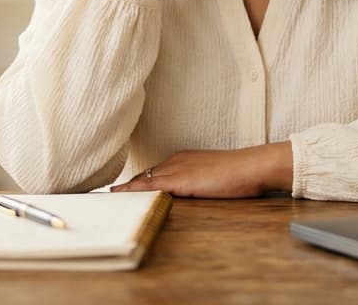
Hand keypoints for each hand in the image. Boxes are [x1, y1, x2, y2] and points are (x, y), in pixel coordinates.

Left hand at [109, 142, 292, 198]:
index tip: (121, 191)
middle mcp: (176, 160)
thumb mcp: (212, 177)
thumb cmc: (239, 173)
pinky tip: (120, 196)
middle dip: (125, 187)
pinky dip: (133, 192)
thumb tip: (188, 193)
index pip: (152, 173)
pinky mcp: (181, 179)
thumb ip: (197, 183)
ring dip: (124, 190)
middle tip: (105, 196)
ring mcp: (177, 168)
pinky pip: (150, 186)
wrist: (252, 166)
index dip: (135, 183)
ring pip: (142, 180)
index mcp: (183, 159)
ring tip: (105, 198)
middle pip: (143, 176)